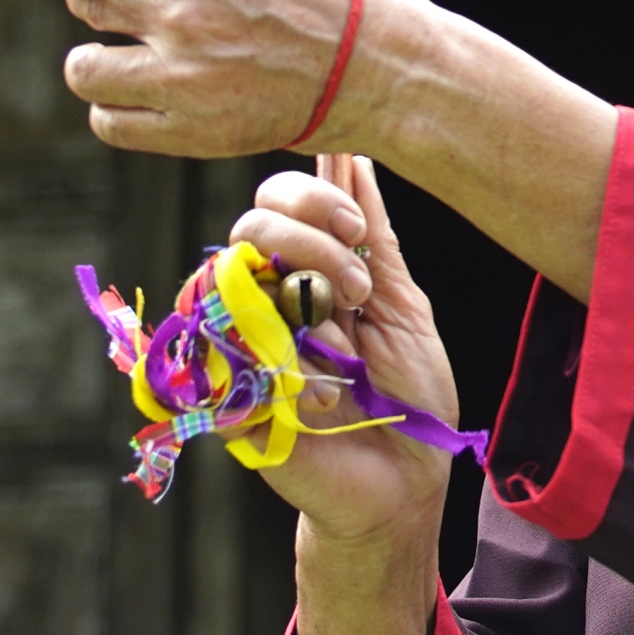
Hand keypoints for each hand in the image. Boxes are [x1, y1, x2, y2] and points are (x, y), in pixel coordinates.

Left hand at [25, 0, 375, 155]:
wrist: (380, 70)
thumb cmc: (330, 5)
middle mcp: (186, 16)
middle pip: (87, 6)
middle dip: (96, 5)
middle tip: (121, 11)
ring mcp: (186, 78)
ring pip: (85, 69)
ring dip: (96, 63)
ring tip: (123, 62)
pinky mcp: (194, 130)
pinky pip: (111, 122)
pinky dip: (115, 110)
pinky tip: (140, 100)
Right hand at [226, 157, 457, 543]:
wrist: (406, 480)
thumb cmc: (407, 395)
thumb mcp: (401, 304)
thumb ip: (374, 237)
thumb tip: (353, 154)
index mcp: (304, 272)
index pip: (278, 202)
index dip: (311, 196)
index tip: (357, 225)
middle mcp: (264, 300)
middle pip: (252, 226)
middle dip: (314, 241)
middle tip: (360, 288)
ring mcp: (240, 346)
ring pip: (238, 280)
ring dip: (309, 303)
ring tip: (351, 339)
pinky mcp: (226, 397)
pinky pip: (236, 354)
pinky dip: (295, 371)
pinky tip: (326, 398)